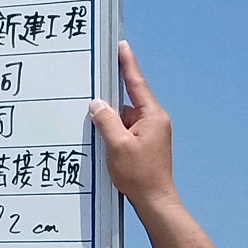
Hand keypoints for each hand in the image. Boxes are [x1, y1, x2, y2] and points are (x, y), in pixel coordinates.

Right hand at [86, 41, 176, 211]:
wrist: (155, 201)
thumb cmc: (139, 175)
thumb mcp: (117, 145)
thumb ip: (106, 120)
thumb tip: (97, 103)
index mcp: (152, 115)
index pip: (136, 83)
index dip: (127, 63)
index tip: (121, 46)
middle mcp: (154, 120)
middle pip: (126, 101)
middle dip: (109, 103)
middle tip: (92, 96)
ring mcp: (151, 132)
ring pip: (124, 118)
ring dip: (110, 123)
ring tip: (101, 138)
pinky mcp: (145, 143)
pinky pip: (125, 130)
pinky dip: (113, 134)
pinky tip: (103, 145)